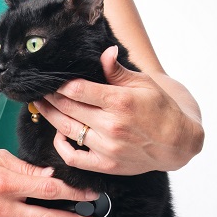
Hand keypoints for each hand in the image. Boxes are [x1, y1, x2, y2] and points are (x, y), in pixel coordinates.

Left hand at [34, 46, 203, 175]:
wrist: (177, 143)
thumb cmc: (160, 109)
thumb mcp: (144, 83)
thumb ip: (117, 71)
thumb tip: (104, 52)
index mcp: (120, 102)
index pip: (77, 89)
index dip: (60, 83)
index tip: (51, 78)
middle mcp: (112, 126)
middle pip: (68, 108)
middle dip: (50, 96)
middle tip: (39, 89)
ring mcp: (107, 148)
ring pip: (66, 130)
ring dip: (49, 116)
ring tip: (41, 105)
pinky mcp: (106, 164)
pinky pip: (74, 158)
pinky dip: (61, 146)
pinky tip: (58, 134)